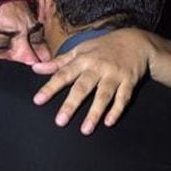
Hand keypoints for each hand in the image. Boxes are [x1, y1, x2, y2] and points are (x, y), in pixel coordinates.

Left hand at [32, 28, 152, 134]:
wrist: (135, 40)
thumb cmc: (102, 47)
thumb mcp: (80, 50)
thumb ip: (59, 62)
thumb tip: (35, 68)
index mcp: (83, 60)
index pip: (63, 74)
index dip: (50, 87)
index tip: (38, 101)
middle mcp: (98, 67)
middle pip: (83, 87)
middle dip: (71, 104)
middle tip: (60, 121)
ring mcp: (114, 74)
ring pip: (103, 95)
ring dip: (95, 113)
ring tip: (85, 130)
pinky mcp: (129, 81)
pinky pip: (123, 97)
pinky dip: (117, 110)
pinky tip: (108, 123)